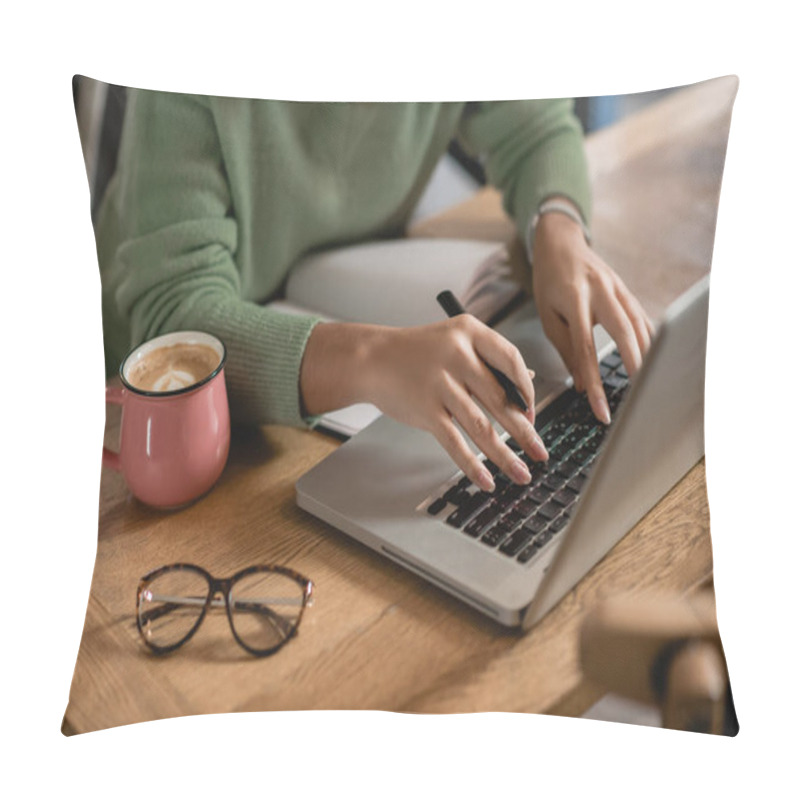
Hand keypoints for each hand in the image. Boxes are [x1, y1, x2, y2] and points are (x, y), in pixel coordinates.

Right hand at [359, 316, 547, 490]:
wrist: (370, 359)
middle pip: (500, 399)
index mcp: (470, 331)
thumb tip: (529, 379)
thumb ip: (490, 359)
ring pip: (481, 426)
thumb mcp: (455, 342)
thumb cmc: (415, 353)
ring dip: (505, 455)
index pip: (511, 359)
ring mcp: (440, 383)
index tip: (532, 413)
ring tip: (521, 474)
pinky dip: (472, 464)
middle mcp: (457, 354)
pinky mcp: (425, 408)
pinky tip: (486, 480)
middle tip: (540, 452)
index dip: (526, 390)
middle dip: (524, 431)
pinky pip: (454, 442)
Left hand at [532, 207, 653, 422]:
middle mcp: (600, 291)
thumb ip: (566, 350)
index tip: (600, 407)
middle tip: (642, 394)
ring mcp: (618, 288)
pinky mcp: (628, 290)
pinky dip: (652, 340)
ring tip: (653, 383)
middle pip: (623, 331)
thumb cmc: (550, 283)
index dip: (594, 381)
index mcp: (573, 298)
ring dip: (649, 354)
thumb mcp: (548, 316)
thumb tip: (582, 386)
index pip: (585, 348)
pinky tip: (657, 359)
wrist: (561, 244)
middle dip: (635, 365)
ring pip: (640, 324)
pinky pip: (643, 318)